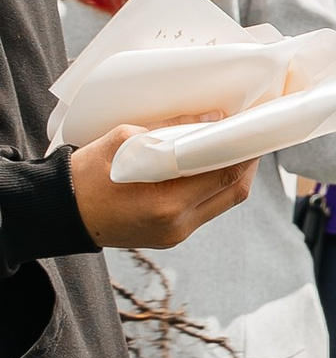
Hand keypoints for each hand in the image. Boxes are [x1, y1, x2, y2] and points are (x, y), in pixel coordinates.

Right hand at [68, 125, 257, 251]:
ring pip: (223, 202)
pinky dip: (214, 187)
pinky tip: (209, 166)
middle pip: (233, 191)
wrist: (61, 212)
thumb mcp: (124, 139)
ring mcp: (175, 235)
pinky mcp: (172, 237)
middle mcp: (177, 224)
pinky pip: (206, 209)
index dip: (244, 149)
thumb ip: (173, 130)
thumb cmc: (87, 173)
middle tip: (248, 134)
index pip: (224, 173)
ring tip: (232, 147)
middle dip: (246, 161)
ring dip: (232, 174)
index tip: (253, 128)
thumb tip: (213, 119)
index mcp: (165, 202)